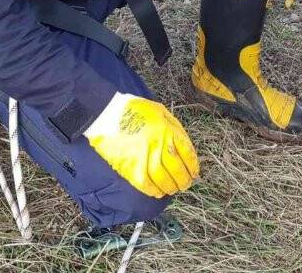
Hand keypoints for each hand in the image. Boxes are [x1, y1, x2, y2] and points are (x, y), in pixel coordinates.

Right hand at [84, 93, 198, 197]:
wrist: (107, 113)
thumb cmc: (134, 109)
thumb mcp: (160, 111)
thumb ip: (173, 127)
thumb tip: (183, 146)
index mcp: (167, 130)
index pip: (187, 153)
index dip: (193, 166)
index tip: (194, 173)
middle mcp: (158, 144)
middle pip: (176, 169)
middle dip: (183, 180)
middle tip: (185, 185)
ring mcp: (144, 156)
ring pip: (162, 179)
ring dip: (170, 187)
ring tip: (172, 189)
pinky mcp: (130, 166)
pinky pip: (145, 184)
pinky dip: (153, 190)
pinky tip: (157, 192)